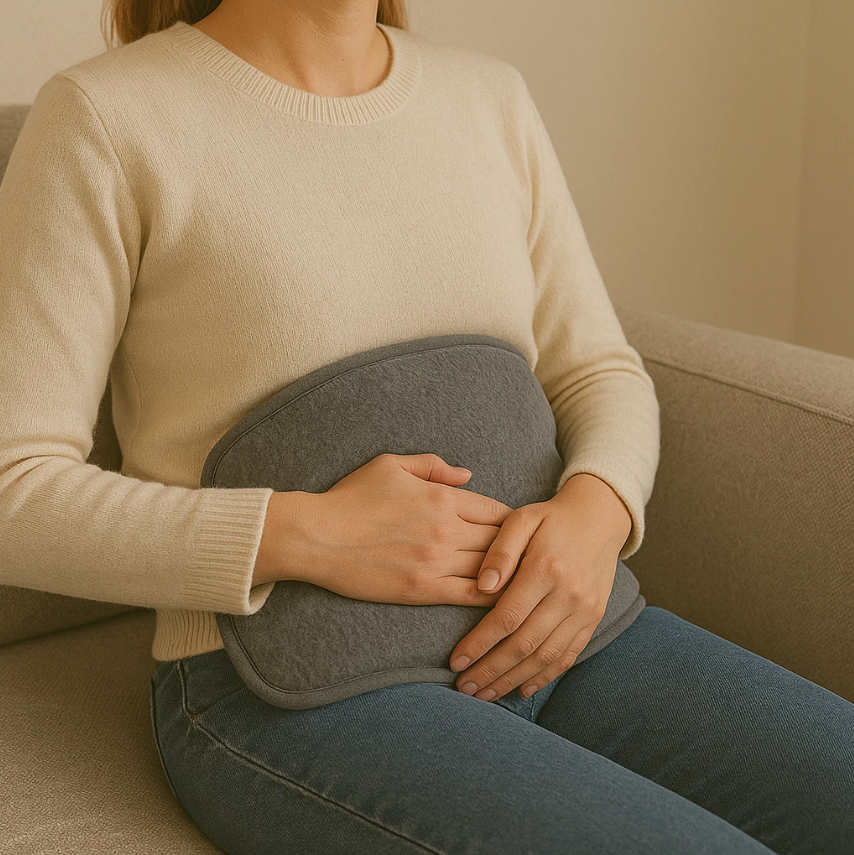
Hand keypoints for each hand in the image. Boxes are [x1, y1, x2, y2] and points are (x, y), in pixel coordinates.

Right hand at [302, 452, 512, 605]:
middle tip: (530, 557)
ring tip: (523, 580)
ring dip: (509, 573)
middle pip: (500, 540)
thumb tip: (468, 476)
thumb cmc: (351, 497)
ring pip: (491, 568)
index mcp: (442, 497)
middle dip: (516, 548)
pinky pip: (470, 595)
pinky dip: (491, 596)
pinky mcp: (423, 590)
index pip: (496, 510)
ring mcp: (436, 561)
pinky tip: (502, 599)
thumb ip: (434, 465)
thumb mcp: (391, 465)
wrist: (317, 536)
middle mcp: (445, 529)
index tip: (519, 530)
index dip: (512, 521)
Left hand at [448, 473, 632, 701]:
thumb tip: (482, 586)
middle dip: (491, 671)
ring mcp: (584, 610)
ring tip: (485, 695)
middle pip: (524, 644)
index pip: (507, 617)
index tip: (456, 661)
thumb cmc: (551, 518)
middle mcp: (568, 594)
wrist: (599, 517)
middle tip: (464, 688)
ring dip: (513, 680)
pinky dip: (545, 677)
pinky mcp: (593, 618)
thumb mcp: (521, 519)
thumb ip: (499, 550)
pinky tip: (522, 689)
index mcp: (545, 569)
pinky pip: (569, 655)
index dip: (479, 644)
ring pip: (545, 656)